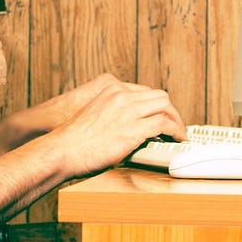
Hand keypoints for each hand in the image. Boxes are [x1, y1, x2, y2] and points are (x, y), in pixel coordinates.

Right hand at [46, 77, 185, 175]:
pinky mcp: (134, 129)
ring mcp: (129, 111)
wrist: (63, 150)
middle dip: (169, 111)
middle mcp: (121, 96)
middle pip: (158, 96)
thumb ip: (112, 116)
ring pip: (165, 106)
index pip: (143, 92)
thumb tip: (126, 130)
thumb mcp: (93, 117)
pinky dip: (175, 131)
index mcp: (110, 91)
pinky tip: (176, 138)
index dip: (155, 106)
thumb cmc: (72, 141)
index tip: (160, 115)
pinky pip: (164, 124)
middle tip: (174, 124)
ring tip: (179, 133)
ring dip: (176, 120)